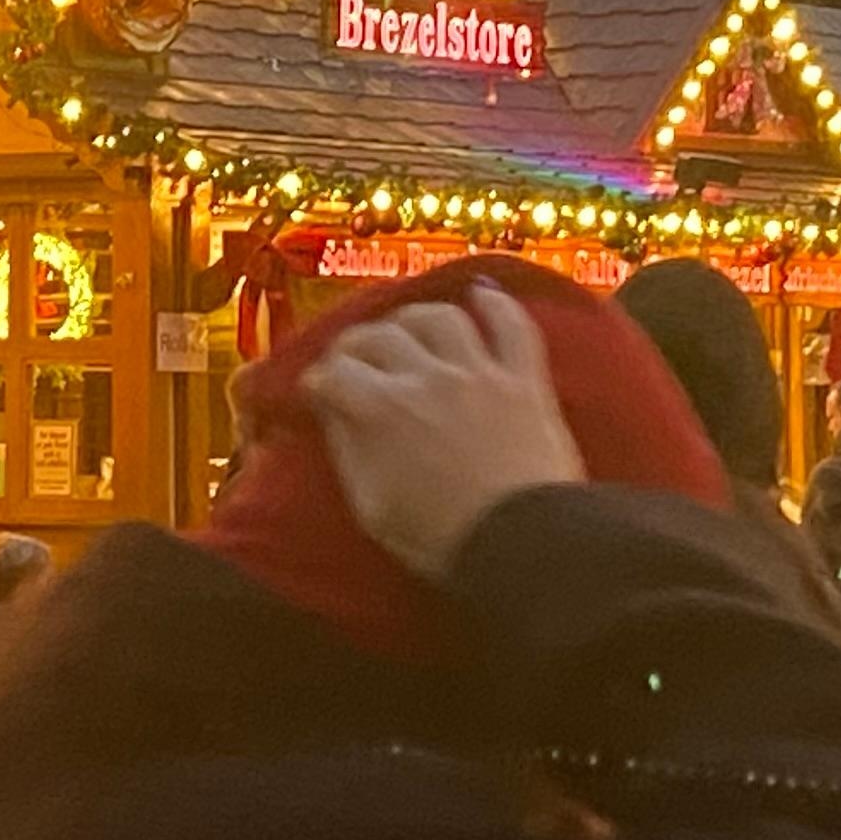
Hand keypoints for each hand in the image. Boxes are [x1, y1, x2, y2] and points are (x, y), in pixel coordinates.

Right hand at [299, 285, 584, 579]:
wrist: (521, 544)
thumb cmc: (441, 538)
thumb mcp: (373, 507)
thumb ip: (349, 450)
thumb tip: (332, 412)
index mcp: (381, 410)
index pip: (334, 374)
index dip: (318, 380)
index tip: (316, 390)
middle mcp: (426, 377)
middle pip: (380, 336)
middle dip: (356, 344)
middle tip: (351, 358)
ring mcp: (479, 372)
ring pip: (440, 319)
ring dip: (415, 318)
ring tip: (406, 328)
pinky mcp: (524, 380)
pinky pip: (512, 325)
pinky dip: (497, 305)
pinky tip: (482, 295)